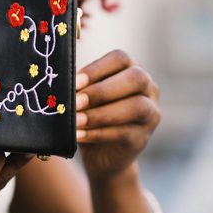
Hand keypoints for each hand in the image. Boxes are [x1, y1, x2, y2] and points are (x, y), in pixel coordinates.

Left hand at [75, 50, 160, 182]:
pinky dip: (98, 133)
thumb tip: (62, 82)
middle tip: (76, 102)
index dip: (97, 69)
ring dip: (101, 114)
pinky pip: (125, 133)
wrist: (101, 154)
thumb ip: (79, 87)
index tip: (74, 81)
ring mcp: (150, 113)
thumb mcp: (85, 97)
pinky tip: (79, 135)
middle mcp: (147, 87)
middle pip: (136, 78)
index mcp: (130, 69)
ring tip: (76, 121)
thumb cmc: (90, 115)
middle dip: (103, 90)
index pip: (120, 58)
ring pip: (136, 107)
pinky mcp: (142, 138)